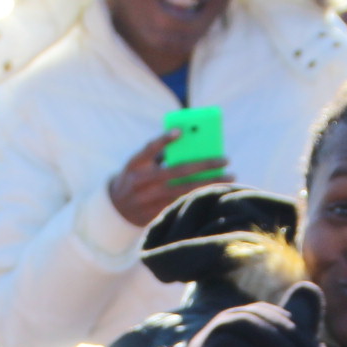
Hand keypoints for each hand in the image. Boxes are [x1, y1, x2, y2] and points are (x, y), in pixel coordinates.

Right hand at [108, 131, 234, 228]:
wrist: (117, 208)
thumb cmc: (136, 178)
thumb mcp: (139, 164)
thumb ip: (160, 155)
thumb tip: (192, 145)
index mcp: (134, 165)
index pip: (149, 149)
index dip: (163, 140)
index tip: (180, 131)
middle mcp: (140, 182)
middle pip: (177, 171)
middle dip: (204, 165)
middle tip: (226, 159)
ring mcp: (147, 200)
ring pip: (184, 191)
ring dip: (209, 183)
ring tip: (230, 177)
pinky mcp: (155, 215)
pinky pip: (182, 205)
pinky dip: (201, 197)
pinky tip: (217, 192)